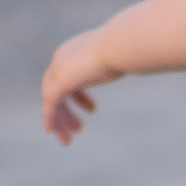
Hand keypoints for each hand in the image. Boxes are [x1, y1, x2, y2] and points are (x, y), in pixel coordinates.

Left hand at [41, 29, 119, 143]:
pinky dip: (50, 119)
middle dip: (65, 111)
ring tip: (70, 140)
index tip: (92, 110)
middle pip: (55, 89)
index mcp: (73, 49)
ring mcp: (58, 70)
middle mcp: (61, 58)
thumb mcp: (121, 55)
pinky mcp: (59, 84)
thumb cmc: (127, 48)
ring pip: (51, 100)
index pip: (68, 76)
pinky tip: (53, 132)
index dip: (79, 96)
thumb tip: (135, 61)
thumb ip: (119, 61)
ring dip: (61, 120)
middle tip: (79, 128)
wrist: (121, 45)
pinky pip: (50, 105)